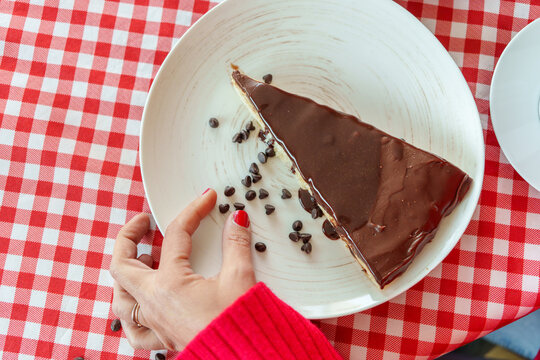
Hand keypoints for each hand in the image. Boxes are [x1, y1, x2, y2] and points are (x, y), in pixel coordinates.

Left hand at [109, 189, 255, 349]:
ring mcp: (155, 323)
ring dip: (125, 274)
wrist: (245, 357)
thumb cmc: (239, 325)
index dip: (193, 211)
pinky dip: (131, 314)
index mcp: (170, 284)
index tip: (206, 200)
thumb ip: (235, 245)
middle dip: (129, 237)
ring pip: (120, 298)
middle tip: (145, 223)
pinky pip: (133, 330)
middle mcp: (154, 304)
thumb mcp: (239, 278)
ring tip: (140, 258)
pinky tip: (140, 305)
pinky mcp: (163, 338)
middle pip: (122, 265)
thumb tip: (236, 221)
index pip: (176, 235)